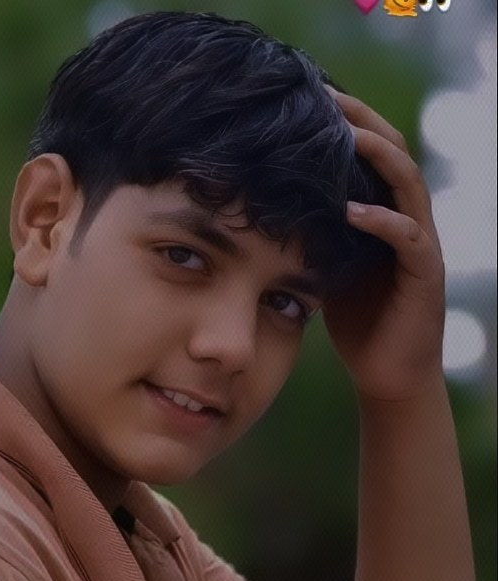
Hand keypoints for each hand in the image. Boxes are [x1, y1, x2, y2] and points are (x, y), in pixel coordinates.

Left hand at [321, 89, 445, 402]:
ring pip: (407, 184)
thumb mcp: (327, 268)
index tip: (310, 100)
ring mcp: (419, 245)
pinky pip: (407, 237)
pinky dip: (380, 220)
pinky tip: (350, 210)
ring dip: (378, 155)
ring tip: (345, 133)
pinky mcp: (424, 274)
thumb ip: (314, 237)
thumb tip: (268, 211)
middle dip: (362, 122)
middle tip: (326, 95)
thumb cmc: (356, 320)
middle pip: (393, 154)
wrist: (386, 371)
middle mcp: (406, 220)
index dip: (346, 125)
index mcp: (383, 215)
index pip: (369, 156)